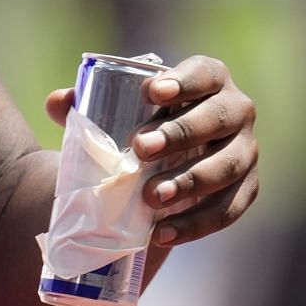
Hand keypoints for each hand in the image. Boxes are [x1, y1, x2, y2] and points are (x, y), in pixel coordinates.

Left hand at [45, 54, 258, 247]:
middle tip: (140, 147)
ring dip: (189, 181)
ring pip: (227, 166)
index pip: (205, 73)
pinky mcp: (247, 189)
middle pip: (218, 118)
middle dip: (180, 133)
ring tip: (149, 196)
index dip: (184, 81)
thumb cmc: (138, 123)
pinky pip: (229, 209)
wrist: (165, 163)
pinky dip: (196, 223)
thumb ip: (83, 103)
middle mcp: (237, 110)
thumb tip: (58, 102)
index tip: (152, 92)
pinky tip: (163, 232)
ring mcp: (246, 151)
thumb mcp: (114, 110)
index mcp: (209, 79)